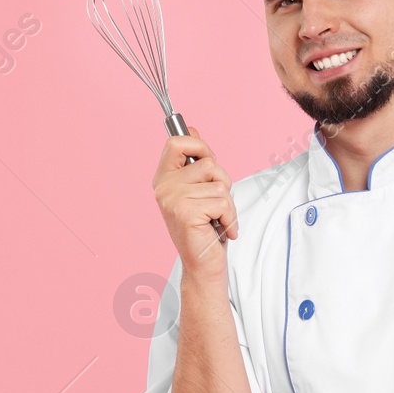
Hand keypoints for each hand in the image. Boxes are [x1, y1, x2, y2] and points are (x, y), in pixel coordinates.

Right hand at [152, 125, 239, 280]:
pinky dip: (229, 217)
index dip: (199, 145)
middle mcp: (164, 188)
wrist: (203, 265)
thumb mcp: (201, 190)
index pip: (176, 142)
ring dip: (228, 204)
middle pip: (208, 161)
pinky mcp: (186, 213)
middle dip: (222, 181)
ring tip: (217, 219)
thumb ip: (195, 161)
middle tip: (215, 204)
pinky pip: (223, 202)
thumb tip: (191, 127)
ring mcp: (172, 200)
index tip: (209, 163)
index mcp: (164, 178)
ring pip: (219, 184)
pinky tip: (219, 229)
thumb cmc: (205, 228)